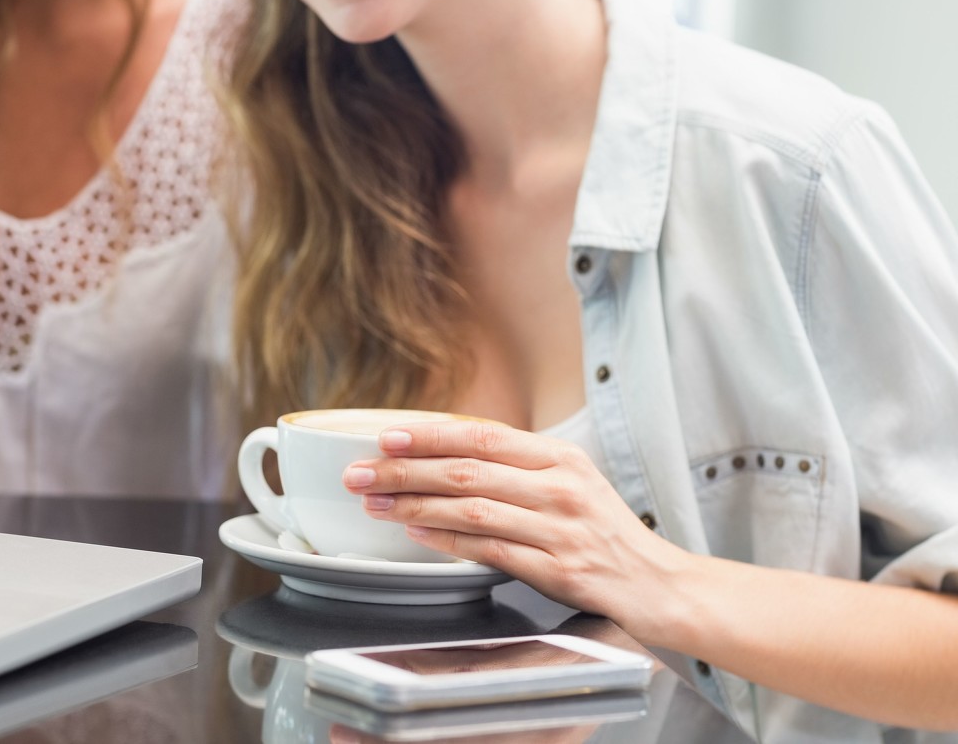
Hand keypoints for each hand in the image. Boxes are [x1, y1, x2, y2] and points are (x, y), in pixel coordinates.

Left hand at [342, 421, 688, 638]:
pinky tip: (415, 536)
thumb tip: (443, 455)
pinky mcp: (559, 569)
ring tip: (375, 504)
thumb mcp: (568, 481)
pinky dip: (447, 542)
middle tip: (359, 472)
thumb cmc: (603, 531)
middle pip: (467, 470)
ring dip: (414, 506)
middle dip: (404, 470)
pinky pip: (490, 550)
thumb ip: (515, 467)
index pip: (483, 434)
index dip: (430, 433)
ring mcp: (561, 528)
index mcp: (559, 456)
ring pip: (472, 509)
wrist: (658, 583)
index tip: (385, 436)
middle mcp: (561, 486)